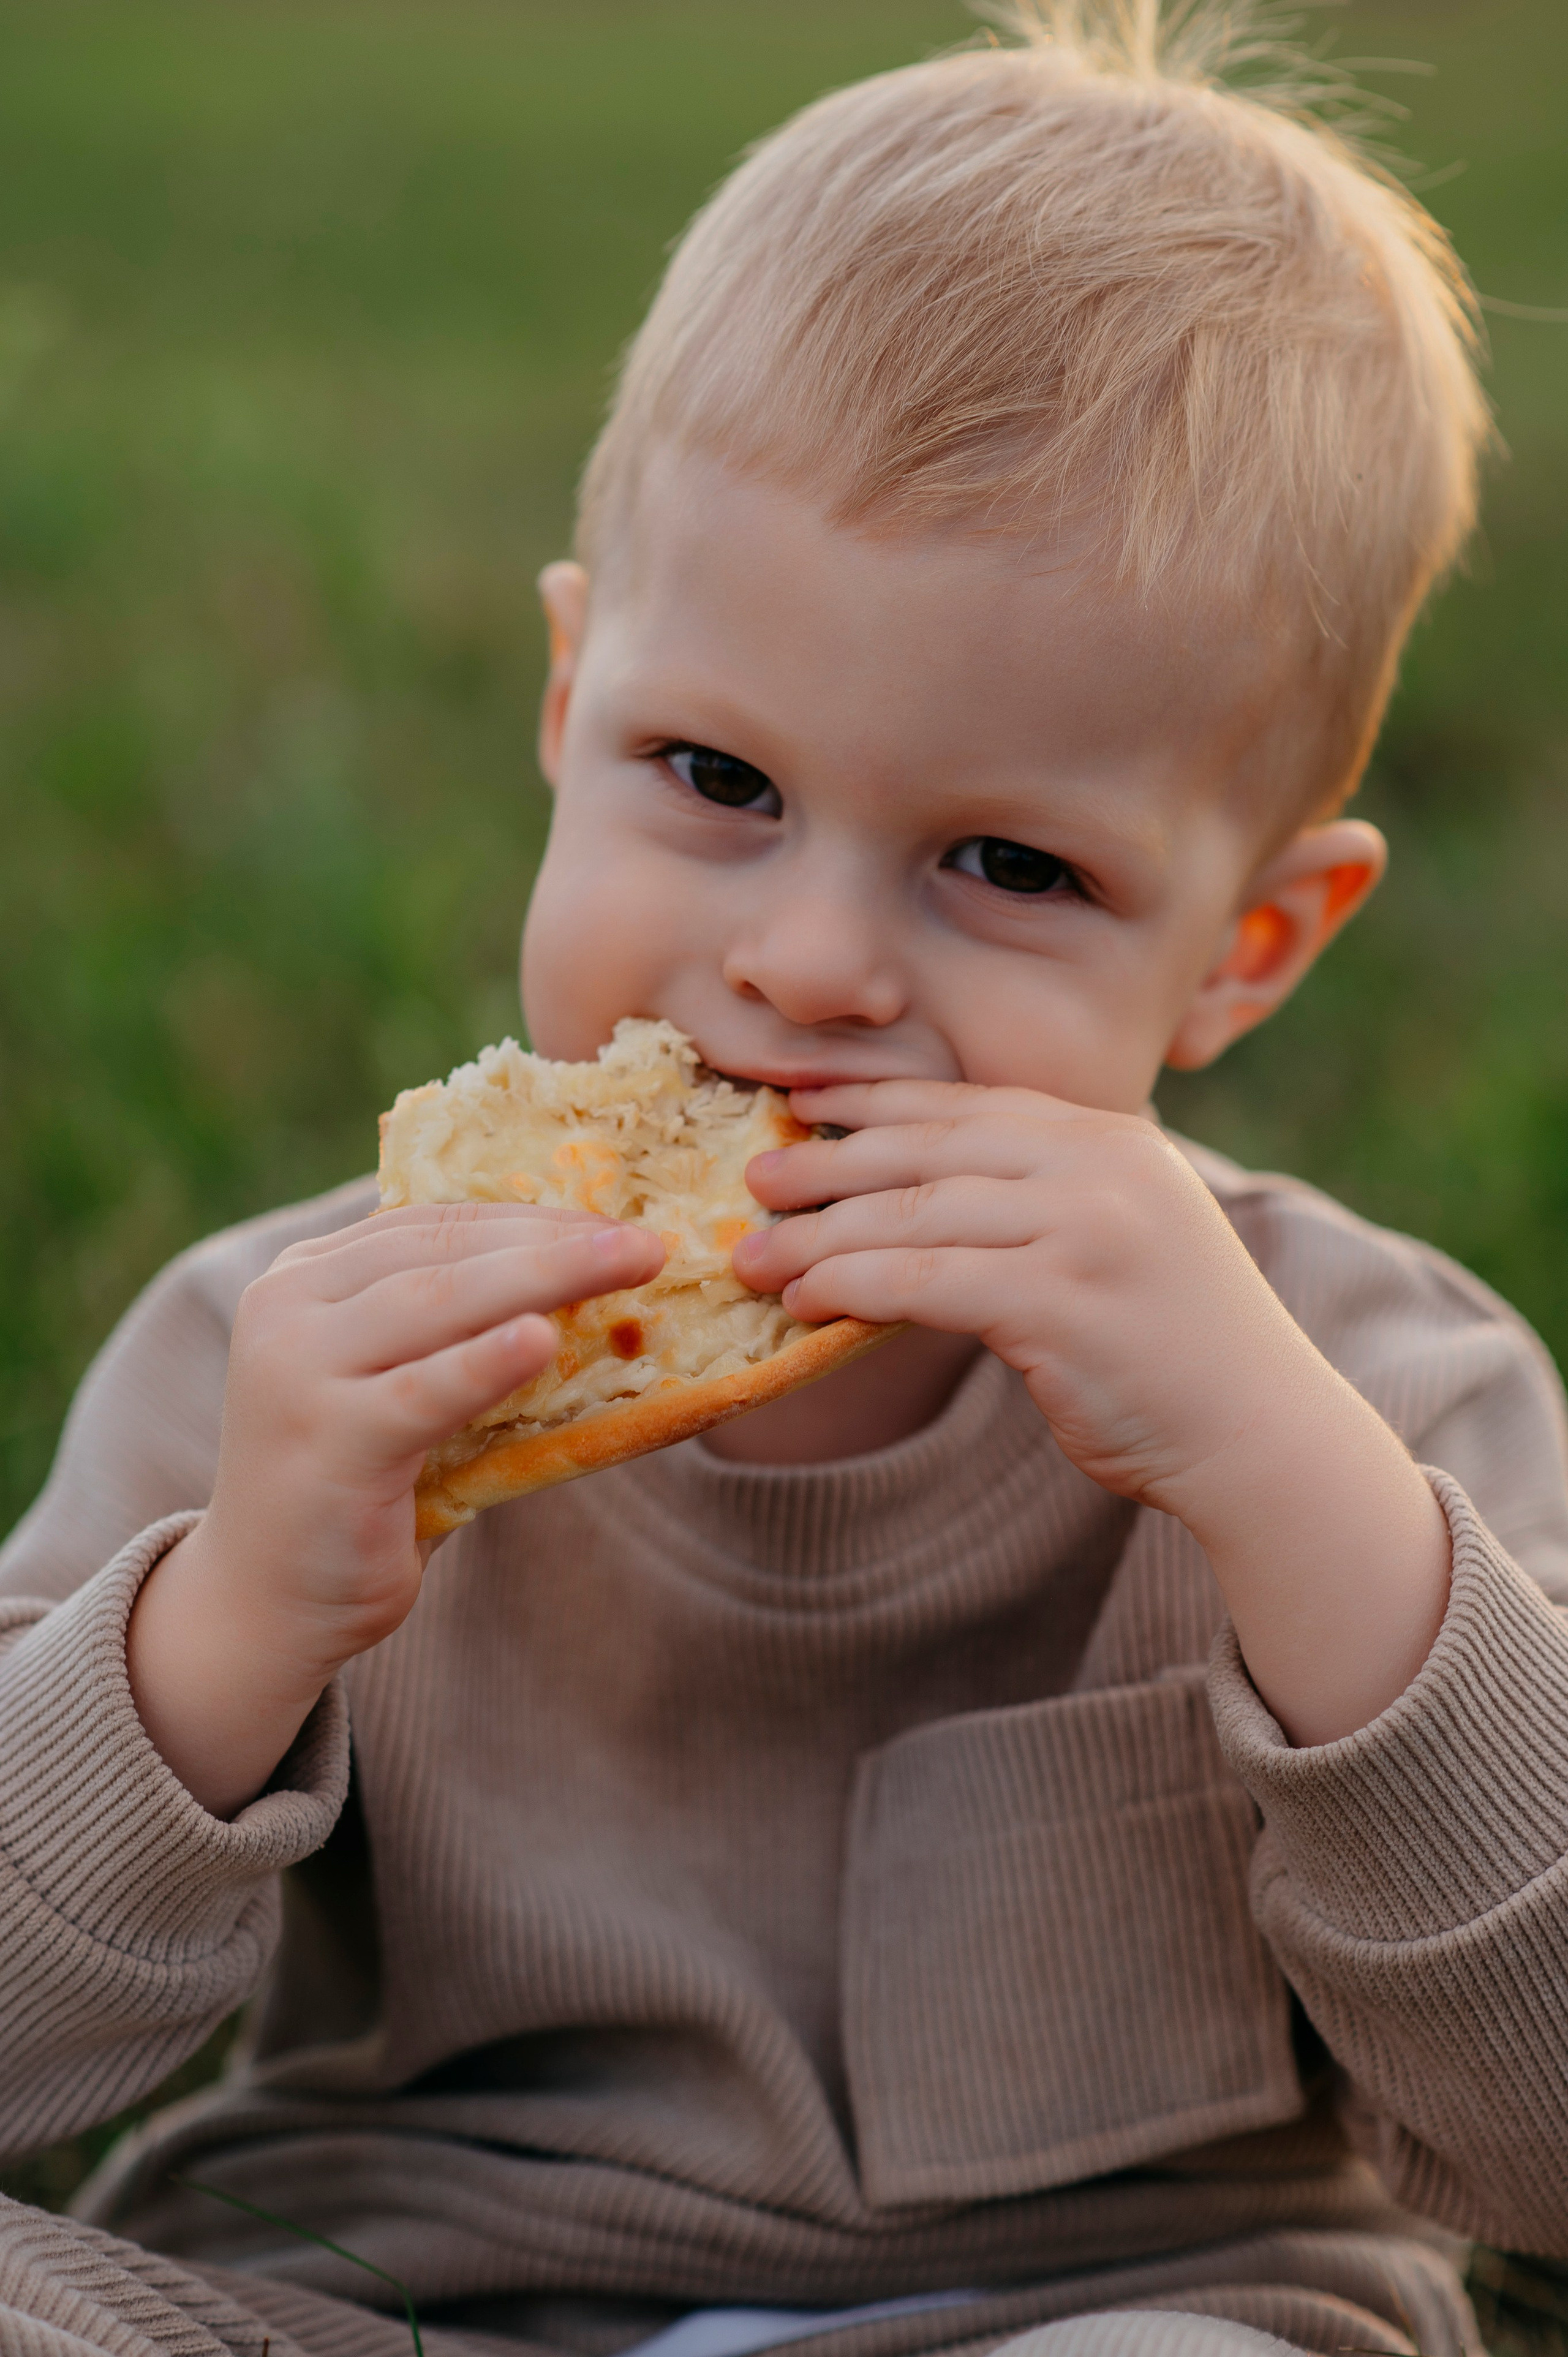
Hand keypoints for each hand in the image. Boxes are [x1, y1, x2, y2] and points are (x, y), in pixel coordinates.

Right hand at [128, 1204, 662, 1814]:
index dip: (527, 1218)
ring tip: (628, 1265)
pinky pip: (424, 1391)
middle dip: (552, 1240)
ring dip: (544, 1278)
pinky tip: (544, 1340)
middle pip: (441, 1254)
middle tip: (647, 1241)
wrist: (265, 1602)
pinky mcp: (327, 1441)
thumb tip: (581, 1281)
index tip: (612, 1219)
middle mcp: (288, 1308)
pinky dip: (486, 1363)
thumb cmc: (353, 1487)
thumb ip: (447, 1328)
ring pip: (437, 1303)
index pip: (430, 1225)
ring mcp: (298, 1372)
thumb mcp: (391, 1384)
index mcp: (305, 1279)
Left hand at [735, 1081, 1448, 1742]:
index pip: (966, 1106)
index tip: (801, 1105)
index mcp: (1110, 1137)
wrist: (1261, 1434)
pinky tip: (804, 1301)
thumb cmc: (1174, 1350)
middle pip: (929, 1149)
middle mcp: (1099, 1165)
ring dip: (820, 1235)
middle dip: (830, 1162)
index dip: (873, 1101)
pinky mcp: (1060, 1298)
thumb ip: (1038, 1202)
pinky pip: (925, 1280)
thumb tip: (909, 1201)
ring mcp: (1084, 1227)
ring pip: (914, 1213)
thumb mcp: (1116, 1239)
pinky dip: (854, 1286)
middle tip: (757, 1179)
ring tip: (753, 1254)